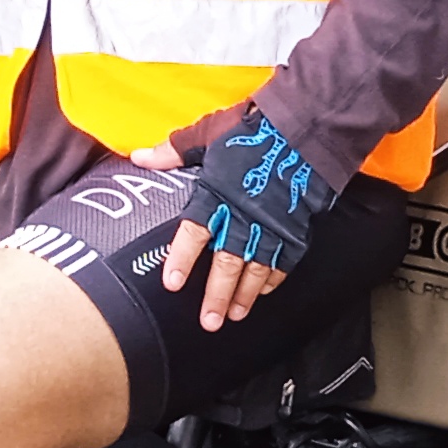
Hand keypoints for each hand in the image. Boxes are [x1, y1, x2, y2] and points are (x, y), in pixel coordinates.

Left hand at [150, 111, 327, 333]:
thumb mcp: (209, 132)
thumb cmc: (254, 127)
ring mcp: (272, 224)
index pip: (194, 234)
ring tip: (234, 315)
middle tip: (209, 321)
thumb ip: (174, 150)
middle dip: (216, 295)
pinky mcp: (296, 226)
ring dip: (244, 295)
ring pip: (256, 269)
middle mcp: (243, 215)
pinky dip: (274, 278)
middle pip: (227, 263)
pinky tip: (265, 291)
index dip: (182, 260)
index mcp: (217, 193)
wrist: (306, 126)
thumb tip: (140, 157)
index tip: (172, 284)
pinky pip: (284, 260)